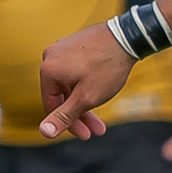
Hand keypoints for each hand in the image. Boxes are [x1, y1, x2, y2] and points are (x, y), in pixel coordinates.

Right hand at [38, 22, 129, 140]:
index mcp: (47, 70)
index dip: (68, 123)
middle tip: (98, 131)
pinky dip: (86, 85)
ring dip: (85, 102)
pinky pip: (76, 71)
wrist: (127, 37)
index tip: (86, 135)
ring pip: (71, 83)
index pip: (51, 105)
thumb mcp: (86, 98)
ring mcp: (63, 48)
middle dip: (81, 115)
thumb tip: (44, 132)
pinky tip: (100, 93)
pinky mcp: (76, 44)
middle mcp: (50, 56)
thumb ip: (65, 116)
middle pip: (62, 94)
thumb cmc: (106, 68)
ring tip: (102, 116)